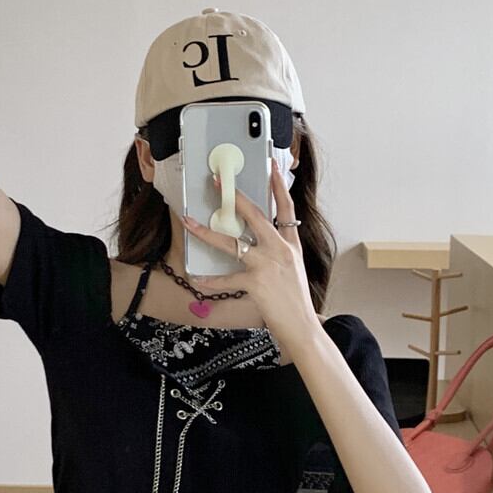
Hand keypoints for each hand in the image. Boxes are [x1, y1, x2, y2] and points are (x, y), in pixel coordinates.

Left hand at [180, 158, 320, 351]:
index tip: (270, 165)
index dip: (278, 185)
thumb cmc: (295, 301)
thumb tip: (260, 240)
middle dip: (235, 197)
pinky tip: (198, 278)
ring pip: (232, 243)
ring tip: (190, 222)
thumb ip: (280, 251)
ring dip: (207, 233)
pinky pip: (226, 279)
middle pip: (255, 216)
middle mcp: (280, 250)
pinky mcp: (256, 284)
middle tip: (217, 182)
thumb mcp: (293, 269)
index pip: (286, 208)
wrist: (302, 326)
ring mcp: (267, 265)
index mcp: (291, 245)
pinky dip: (211, 280)